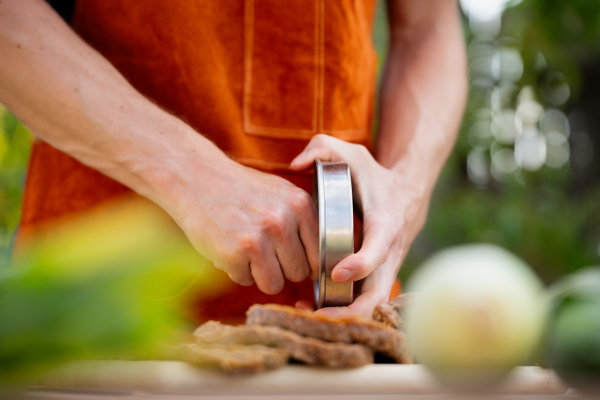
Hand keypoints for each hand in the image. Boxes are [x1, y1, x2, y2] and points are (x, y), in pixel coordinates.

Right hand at [169, 154, 318, 294]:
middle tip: (265, 253)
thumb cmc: (243, 191)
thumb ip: (304, 222)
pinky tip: (230, 249)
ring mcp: (258, 239)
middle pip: (299, 273)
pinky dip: (237, 271)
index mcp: (300, 205)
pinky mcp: (234, 254)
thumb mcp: (283, 194)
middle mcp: (282, 221)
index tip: (296, 261)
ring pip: (275, 284)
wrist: (198, 179)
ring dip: (261, 276)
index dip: (308, 263)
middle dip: (283, 269)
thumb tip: (325, 262)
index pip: (320, 255)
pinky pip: (246, 281)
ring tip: (249, 253)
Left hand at [290, 135, 428, 317]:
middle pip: (378, 292)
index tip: (336, 271)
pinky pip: (364, 301)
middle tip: (314, 314)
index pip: (379, 248)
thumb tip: (297, 164)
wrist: (406, 195)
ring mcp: (386, 269)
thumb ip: (323, 149)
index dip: (361, 263)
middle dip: (349, 309)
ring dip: (342, 315)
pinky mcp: (378, 278)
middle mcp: (390, 252)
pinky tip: (311, 309)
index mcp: (385, 223)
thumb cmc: (372, 176)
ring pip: (371, 304)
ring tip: (304, 314)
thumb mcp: (351, 153)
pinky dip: (342, 310)